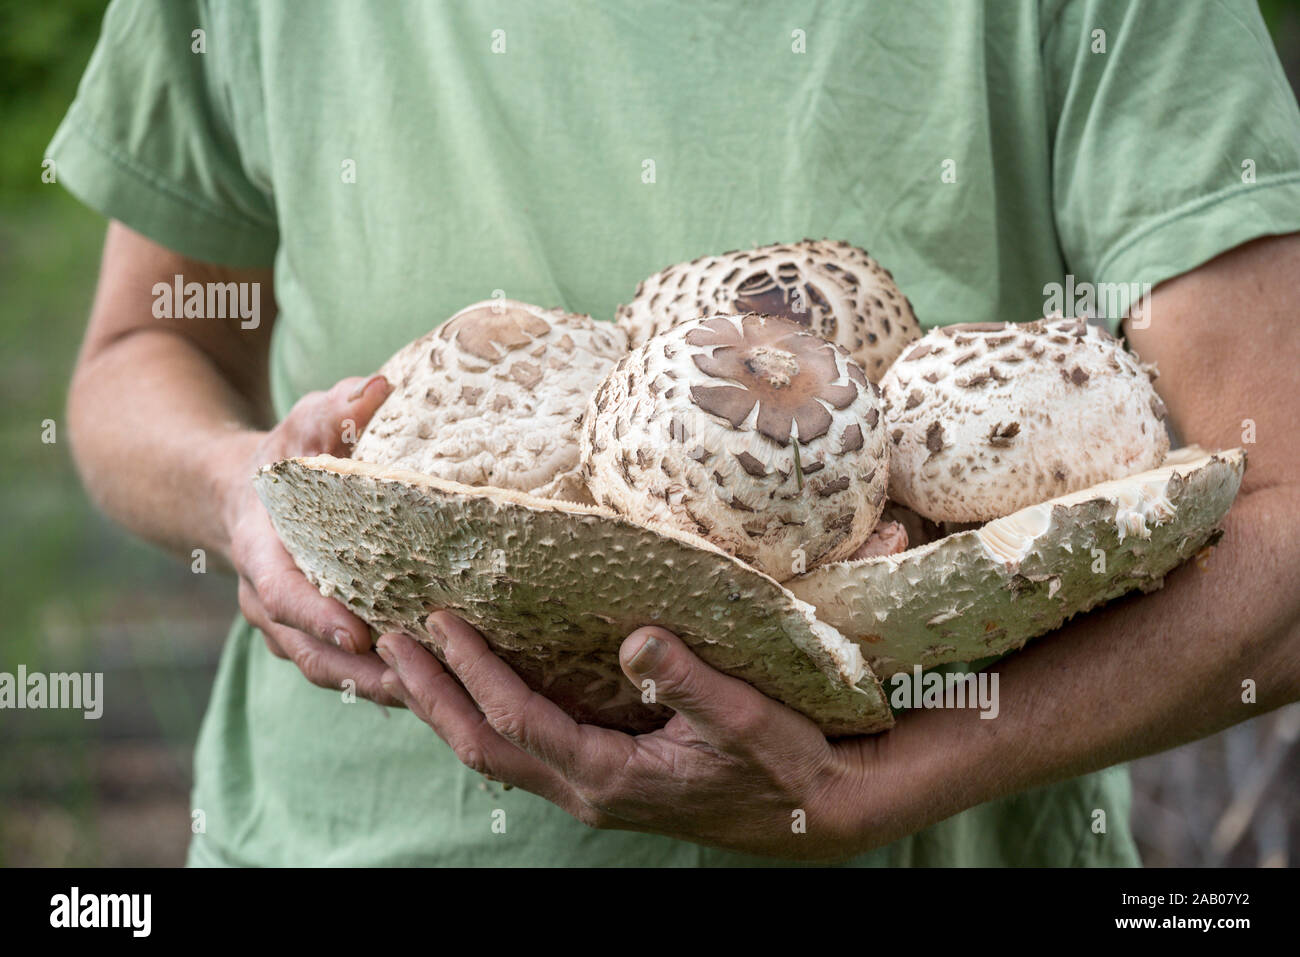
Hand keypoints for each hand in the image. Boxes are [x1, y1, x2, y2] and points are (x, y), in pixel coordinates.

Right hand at [218, 374, 404, 705]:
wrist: (241, 495)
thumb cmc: (282, 456)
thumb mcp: (302, 426)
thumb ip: (332, 411)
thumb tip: (378, 388)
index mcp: (261, 551)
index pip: (281, 594)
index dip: (316, 617)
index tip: (358, 634)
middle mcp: (267, 600)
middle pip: (308, 652)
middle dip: (359, 674)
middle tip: (416, 684)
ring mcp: (289, 627)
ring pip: (328, 672)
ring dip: (378, 689)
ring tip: (436, 698)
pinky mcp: (315, 638)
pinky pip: (347, 671)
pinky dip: (386, 683)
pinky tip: (441, 689)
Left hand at [375, 612, 943, 859]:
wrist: (816, 813)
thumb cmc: (784, 764)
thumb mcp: (747, 719)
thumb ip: (690, 682)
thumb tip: (635, 638)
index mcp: (611, 776)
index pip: (517, 720)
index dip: (471, 672)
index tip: (436, 623)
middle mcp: (588, 789)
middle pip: (484, 745)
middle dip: (431, 695)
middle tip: (389, 641)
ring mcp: (592, 788)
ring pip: (497, 753)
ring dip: (449, 707)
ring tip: (411, 661)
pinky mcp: (603, 778)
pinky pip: (524, 749)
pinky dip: (487, 715)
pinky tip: (478, 684)